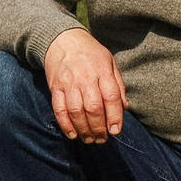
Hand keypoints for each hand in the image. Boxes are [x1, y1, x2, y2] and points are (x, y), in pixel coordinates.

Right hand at [44, 28, 124, 142]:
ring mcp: (68, 83)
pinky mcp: (55, 88)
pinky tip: (72, 134)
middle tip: (102, 139)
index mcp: (102, 71)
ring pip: (76, 111)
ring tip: (90, 140)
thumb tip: (124, 108)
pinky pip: (59, 109)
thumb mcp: (110, 63)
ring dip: (84, 130)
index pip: (111, 97)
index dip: (114, 117)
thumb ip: (118, 85)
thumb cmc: (90, 53)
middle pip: (93, 108)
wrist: (62, 40)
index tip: (116, 131)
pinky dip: (65, 124)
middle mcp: (85, 78)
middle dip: (99, 128)